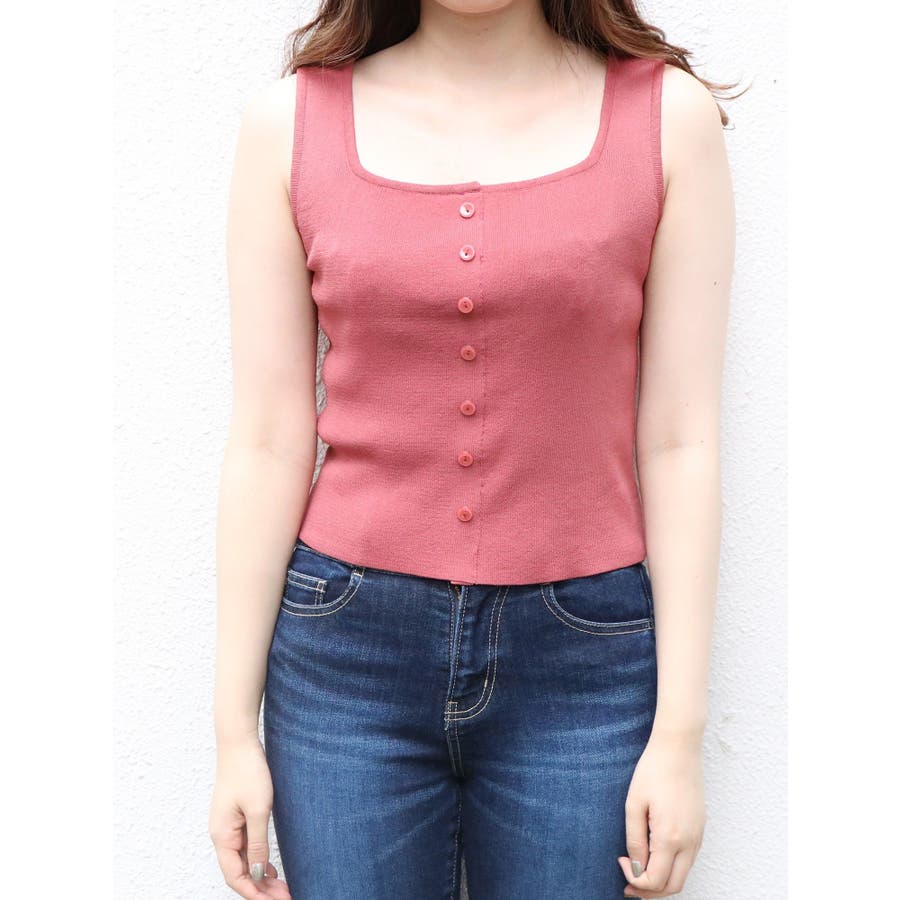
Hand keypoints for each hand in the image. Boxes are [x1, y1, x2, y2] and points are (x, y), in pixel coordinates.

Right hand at [208, 735, 290, 898]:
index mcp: (222, 836)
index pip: (235, 877)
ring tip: (282, 887)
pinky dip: (258, 861)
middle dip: (260, 889)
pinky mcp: (236, 818)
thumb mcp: (258, 809)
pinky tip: (272, 867)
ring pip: (243, 862)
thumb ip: (258, 844)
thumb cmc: (247, 771)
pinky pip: (245, 847)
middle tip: (285, 896)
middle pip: (239, 873)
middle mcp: (221, 835)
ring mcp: (228, 827)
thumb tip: (260, 875)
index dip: (254, 894)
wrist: (239, 743)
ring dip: (261, 877)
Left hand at [617, 731, 706, 896]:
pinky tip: (656, 856)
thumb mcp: (635, 804)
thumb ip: (635, 840)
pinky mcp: (701, 827)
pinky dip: (673, 867)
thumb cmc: (653, 771)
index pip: (655, 880)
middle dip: (650, 891)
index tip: (620, 861)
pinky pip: (689, 859)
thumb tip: (635, 867)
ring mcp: (698, 835)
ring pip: (683, 874)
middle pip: (673, 886)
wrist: (679, 748)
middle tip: (629, 884)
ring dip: (662, 880)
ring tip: (639, 872)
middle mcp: (689, 842)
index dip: (635, 880)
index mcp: (671, 838)